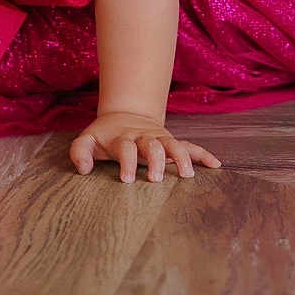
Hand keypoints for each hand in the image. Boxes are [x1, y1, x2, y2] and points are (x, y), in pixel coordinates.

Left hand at [69, 111, 222, 182]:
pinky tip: (215, 165)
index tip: (127, 179)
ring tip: (187, 174)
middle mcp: (143, 137)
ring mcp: (159, 138)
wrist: (125, 114)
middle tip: (155, 179)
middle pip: (152, 144)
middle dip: (155, 160)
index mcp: (123, 138)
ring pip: (173, 144)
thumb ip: (80, 152)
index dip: (127, 161)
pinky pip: (190, 146)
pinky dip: (202, 154)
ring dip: (181, 157)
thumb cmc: (105, 136)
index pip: (126, 148)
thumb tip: (83, 169)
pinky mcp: (170, 141)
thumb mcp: (88, 140)